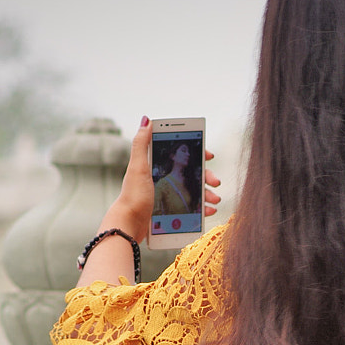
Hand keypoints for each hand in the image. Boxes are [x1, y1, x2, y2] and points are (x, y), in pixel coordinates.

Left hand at [80, 117, 224, 287]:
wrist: (129, 225)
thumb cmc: (132, 196)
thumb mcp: (138, 168)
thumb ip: (141, 144)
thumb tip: (146, 120)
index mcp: (158, 167)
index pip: (182, 156)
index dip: (197, 154)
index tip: (209, 156)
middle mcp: (165, 180)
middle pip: (192, 174)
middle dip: (207, 177)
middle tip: (216, 182)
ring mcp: (170, 197)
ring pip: (195, 192)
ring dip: (208, 194)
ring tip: (215, 200)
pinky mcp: (172, 213)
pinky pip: (193, 209)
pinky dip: (203, 209)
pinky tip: (209, 210)